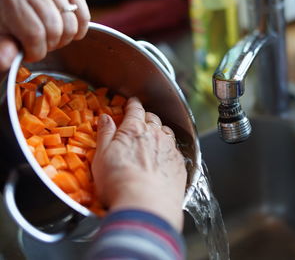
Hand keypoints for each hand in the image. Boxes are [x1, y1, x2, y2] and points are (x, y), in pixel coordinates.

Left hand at [0, 0, 89, 70]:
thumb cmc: (7, 7)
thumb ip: (4, 44)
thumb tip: (7, 62)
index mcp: (15, 2)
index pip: (34, 35)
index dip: (34, 52)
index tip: (30, 54)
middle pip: (55, 32)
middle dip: (49, 46)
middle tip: (40, 45)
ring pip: (71, 27)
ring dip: (63, 39)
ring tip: (51, 37)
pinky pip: (84, 17)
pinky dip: (79, 29)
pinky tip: (67, 32)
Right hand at [92, 98, 186, 231]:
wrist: (146, 205)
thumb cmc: (119, 182)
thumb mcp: (102, 156)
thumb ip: (105, 134)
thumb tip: (105, 118)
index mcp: (134, 129)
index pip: (135, 110)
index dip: (133, 105)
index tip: (132, 102)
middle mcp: (155, 135)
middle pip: (153, 119)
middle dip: (146, 117)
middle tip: (140, 121)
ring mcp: (170, 149)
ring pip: (166, 132)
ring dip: (160, 131)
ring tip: (154, 136)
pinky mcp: (179, 164)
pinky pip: (175, 149)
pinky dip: (168, 148)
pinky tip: (164, 156)